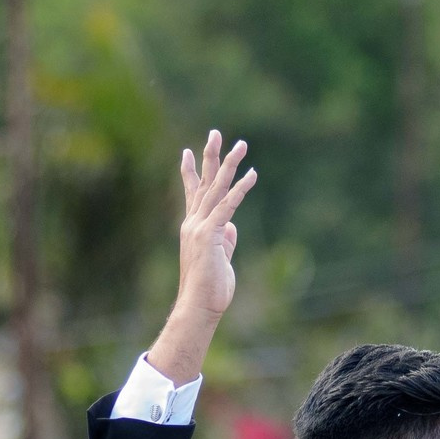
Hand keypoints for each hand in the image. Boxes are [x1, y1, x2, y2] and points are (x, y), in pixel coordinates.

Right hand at [174, 130, 256, 323]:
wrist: (198, 306)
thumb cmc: (209, 288)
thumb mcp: (220, 259)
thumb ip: (225, 240)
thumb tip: (232, 227)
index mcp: (193, 227)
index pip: (193, 193)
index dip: (191, 172)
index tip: (187, 152)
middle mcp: (193, 222)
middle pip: (204, 182)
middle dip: (210, 156)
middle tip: (216, 132)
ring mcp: (200, 227)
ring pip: (217, 188)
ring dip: (230, 164)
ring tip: (241, 144)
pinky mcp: (211, 234)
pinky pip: (228, 205)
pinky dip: (240, 189)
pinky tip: (252, 174)